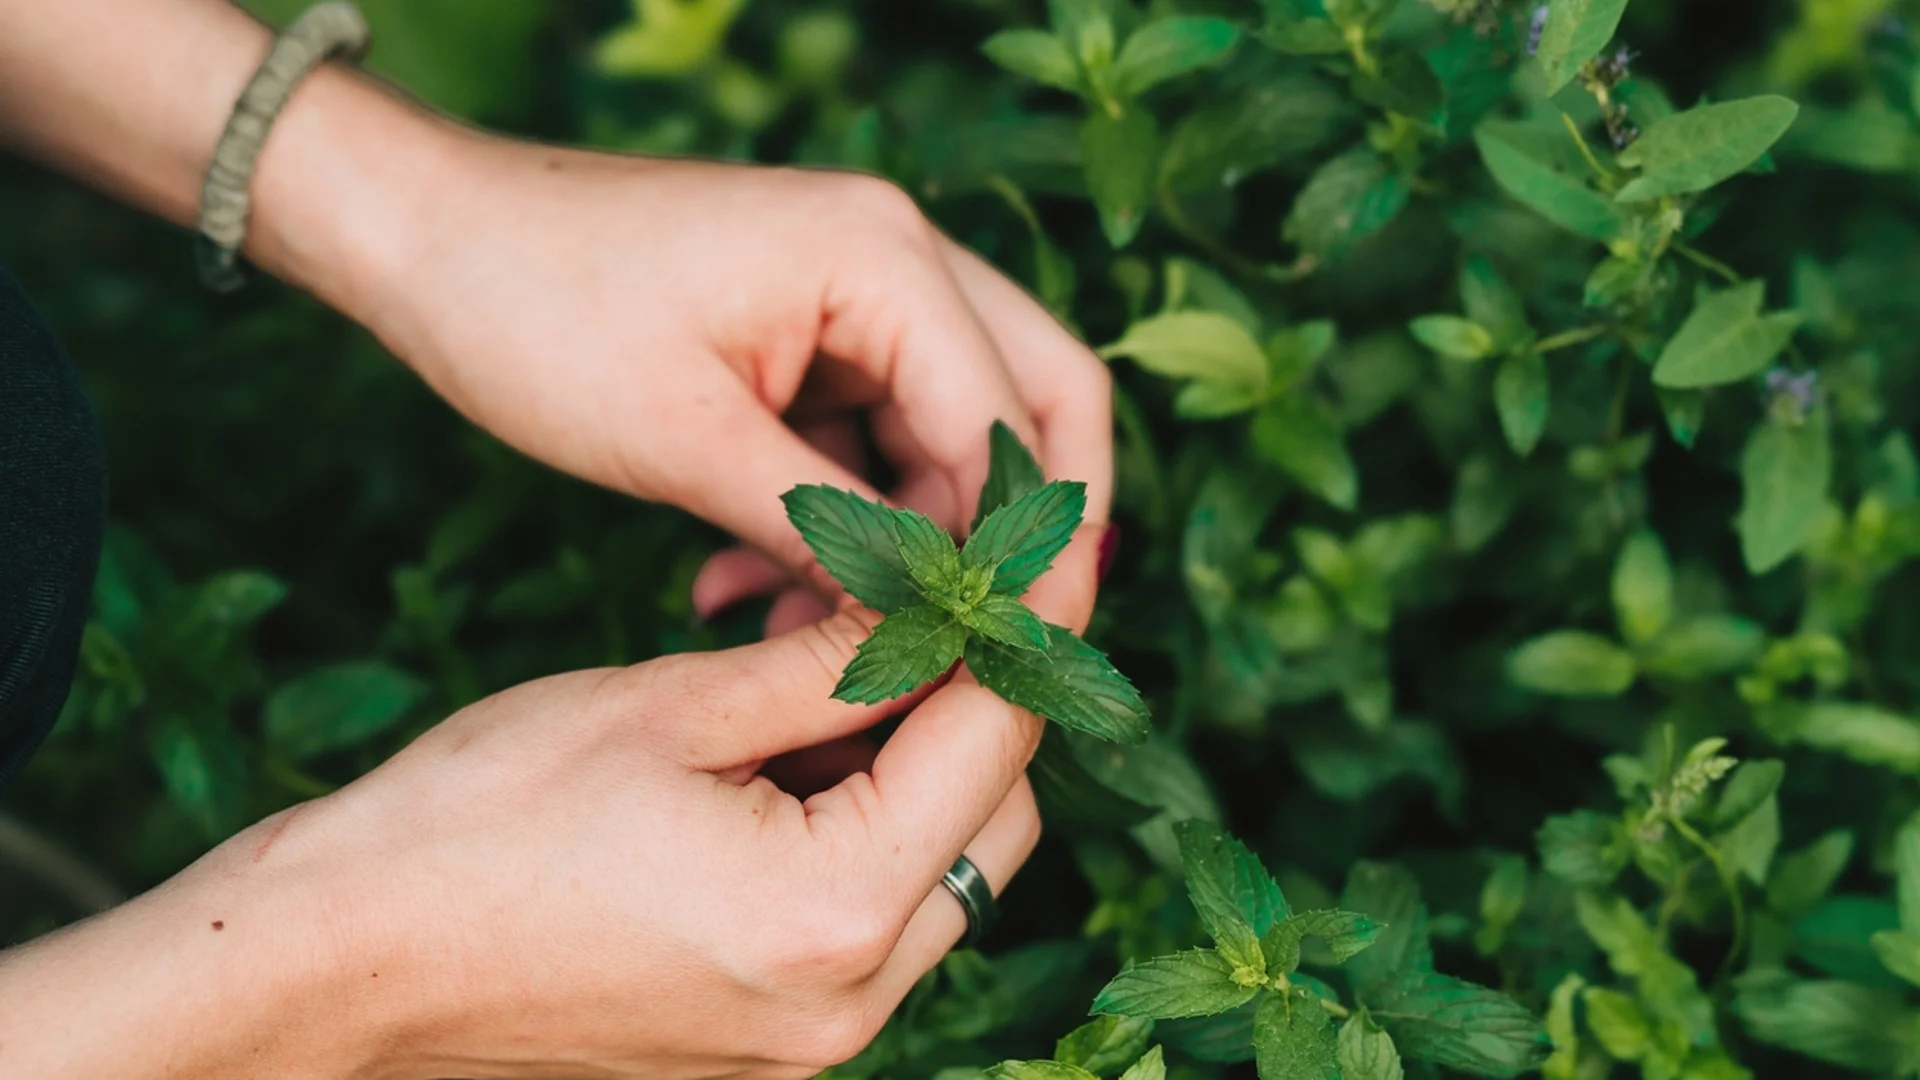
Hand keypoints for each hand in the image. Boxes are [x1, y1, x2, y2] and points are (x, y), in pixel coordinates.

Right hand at [0, 535, 1100, 1079]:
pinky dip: (860, 842)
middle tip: (912, 616)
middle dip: (972, 713)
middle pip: (995, 828)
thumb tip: (936, 606)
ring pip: (943, 883)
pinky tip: (784, 770)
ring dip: (916, 779)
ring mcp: (810, 1042)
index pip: (995, 747)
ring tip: (824, 687)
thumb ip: (833, 662)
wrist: (344, 959)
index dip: (1019, 636)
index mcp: (833, 909)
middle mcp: (848, 1002)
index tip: (1027, 560)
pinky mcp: (769, 1049)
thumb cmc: (481, 818)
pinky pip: (871, 931)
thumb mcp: (671, 705)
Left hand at [339, 127, 1112, 613]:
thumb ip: (828, 532)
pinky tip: (752, 585)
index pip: (1012, 423)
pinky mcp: (814, 333)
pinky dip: (840, 518)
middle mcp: (897, 259)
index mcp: (883, 258)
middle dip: (1009, 538)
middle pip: (1032, 408)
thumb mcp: (685, 441)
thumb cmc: (535, 310)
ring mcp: (859, 293)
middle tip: (978, 650)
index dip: (1021, 553)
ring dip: (902, 542)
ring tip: (799, 629)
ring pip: (949, 438)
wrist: (426, 237)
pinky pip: (872, 438)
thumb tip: (925, 626)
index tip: (1003, 661)